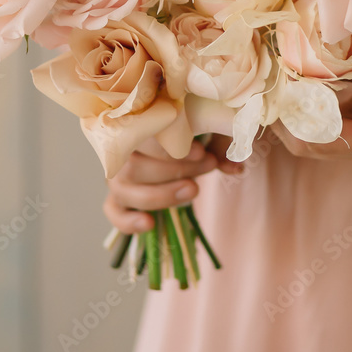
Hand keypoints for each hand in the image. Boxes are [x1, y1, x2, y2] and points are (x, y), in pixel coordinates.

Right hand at [103, 135, 242, 233]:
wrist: (175, 154)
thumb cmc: (189, 138)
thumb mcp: (205, 137)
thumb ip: (218, 148)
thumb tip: (236, 166)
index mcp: (136, 127)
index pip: (142, 133)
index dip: (170, 144)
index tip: (200, 152)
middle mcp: (121, 151)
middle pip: (136, 163)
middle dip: (176, 168)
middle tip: (208, 164)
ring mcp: (117, 177)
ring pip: (126, 188)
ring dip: (162, 193)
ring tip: (194, 190)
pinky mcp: (117, 201)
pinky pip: (114, 213)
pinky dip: (128, 221)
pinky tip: (150, 224)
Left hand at [272, 47, 351, 163]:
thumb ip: (350, 62)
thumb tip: (300, 49)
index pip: (315, 142)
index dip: (288, 114)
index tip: (271, 80)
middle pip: (305, 141)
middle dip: (283, 109)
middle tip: (265, 71)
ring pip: (308, 129)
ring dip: (291, 102)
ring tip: (274, 67)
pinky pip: (319, 116)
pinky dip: (305, 96)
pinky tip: (294, 70)